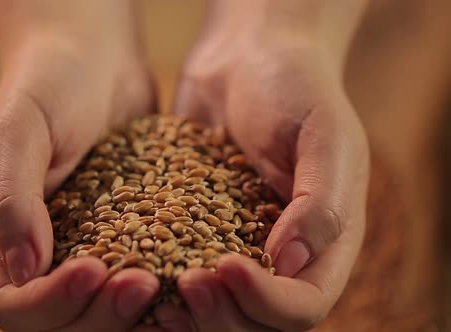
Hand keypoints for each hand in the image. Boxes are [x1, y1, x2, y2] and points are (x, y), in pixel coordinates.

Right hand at [0, 25, 159, 331]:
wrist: (92, 60)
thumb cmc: (45, 84)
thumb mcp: (16, 130)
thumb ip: (11, 198)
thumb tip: (23, 270)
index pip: (12, 303)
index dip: (49, 303)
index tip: (92, 270)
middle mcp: (37, 252)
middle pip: (61, 321)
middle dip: (100, 313)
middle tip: (143, 283)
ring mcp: (81, 248)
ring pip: (103, 310)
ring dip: (134, 313)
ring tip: (171, 284)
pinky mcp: (123, 237)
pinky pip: (138, 277)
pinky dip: (163, 288)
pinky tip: (191, 275)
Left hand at [159, 3, 369, 330]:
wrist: (247, 56)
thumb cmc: (295, 87)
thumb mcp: (324, 134)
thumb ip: (323, 201)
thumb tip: (294, 264)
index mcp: (322, 244)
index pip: (302, 306)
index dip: (267, 302)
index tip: (227, 267)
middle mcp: (279, 255)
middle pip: (254, 320)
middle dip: (220, 314)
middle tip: (186, 283)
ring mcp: (235, 244)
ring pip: (212, 306)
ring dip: (184, 312)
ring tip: (150, 294)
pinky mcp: (193, 229)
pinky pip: (176, 268)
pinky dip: (155, 282)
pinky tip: (129, 272)